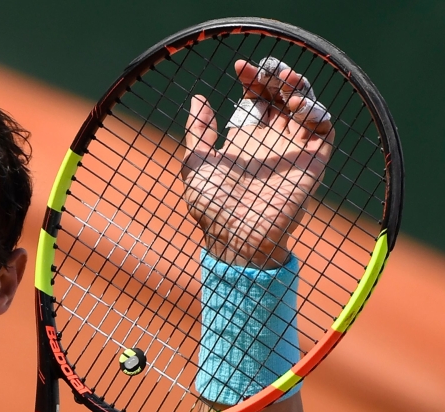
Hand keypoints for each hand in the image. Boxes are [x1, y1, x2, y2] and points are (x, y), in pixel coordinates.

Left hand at [182, 57, 334, 268]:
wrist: (234, 237)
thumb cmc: (211, 207)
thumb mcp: (196, 164)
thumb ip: (199, 132)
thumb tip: (198, 97)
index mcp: (244, 138)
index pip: (255, 98)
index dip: (251, 79)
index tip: (239, 66)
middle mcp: (271, 140)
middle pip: (281, 96)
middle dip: (276, 76)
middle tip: (266, 69)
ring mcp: (292, 149)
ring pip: (305, 106)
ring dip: (298, 87)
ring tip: (284, 82)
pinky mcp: (312, 162)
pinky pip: (322, 129)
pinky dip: (315, 111)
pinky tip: (297, 105)